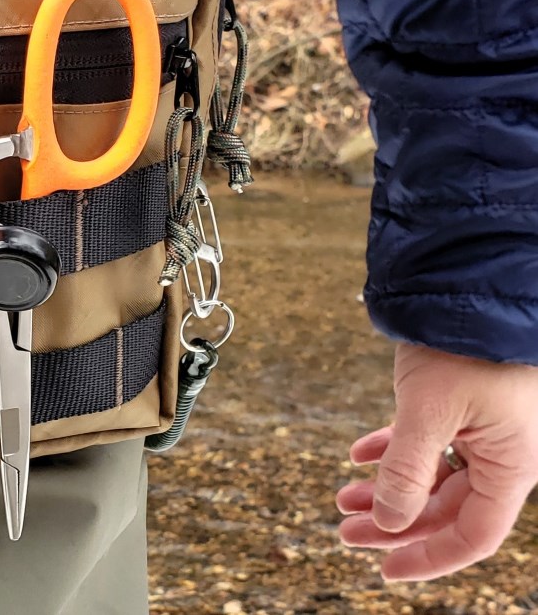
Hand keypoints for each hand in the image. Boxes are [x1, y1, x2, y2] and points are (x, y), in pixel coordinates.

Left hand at [336, 342, 537, 580]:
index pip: (473, 534)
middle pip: (447, 509)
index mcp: (512, 465)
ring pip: (433, 477)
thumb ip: (407, 471)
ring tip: (341, 497)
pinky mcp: (465, 408)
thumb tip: (386, 521)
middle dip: (393, 523)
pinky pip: (430, 444)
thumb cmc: (464, 346)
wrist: (470, 285)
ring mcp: (484, 431)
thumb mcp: (428, 412)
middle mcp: (503, 454)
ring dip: (388, 489)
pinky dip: (393, 451)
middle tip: (344, 532)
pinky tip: (358, 456)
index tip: (385, 568)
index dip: (429, 557)